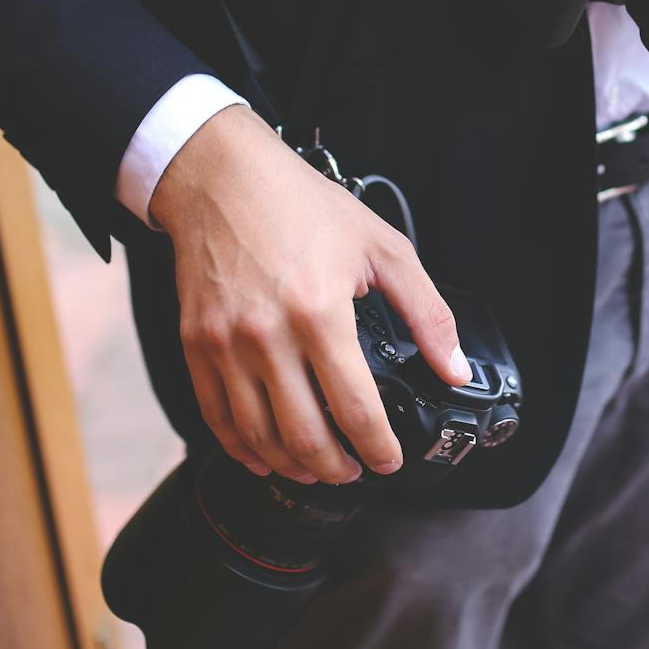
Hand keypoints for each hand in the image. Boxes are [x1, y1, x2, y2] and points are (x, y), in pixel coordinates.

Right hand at [149, 106, 469, 483]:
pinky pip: (216, 418)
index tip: (389, 460)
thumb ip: (426, 313)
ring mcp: (224, 344)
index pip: (355, 409)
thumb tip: (454, 368)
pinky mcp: (194, 345)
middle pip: (305, 435)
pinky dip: (242, 449)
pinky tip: (265, 457)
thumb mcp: (383, 248)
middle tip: (356, 471)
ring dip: (293, 466)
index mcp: (319, 312)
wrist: (222, 178)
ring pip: (259, 437)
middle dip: (338, 468)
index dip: (377, 448)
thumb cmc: (301, 205)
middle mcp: (267, 336)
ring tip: (319, 469)